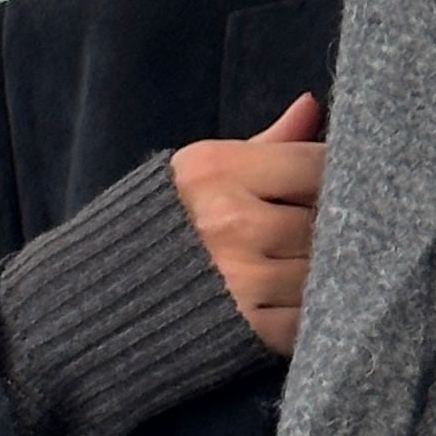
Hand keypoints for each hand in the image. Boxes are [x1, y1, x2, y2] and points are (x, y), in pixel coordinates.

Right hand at [171, 91, 324, 354]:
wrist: (101, 304)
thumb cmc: (160, 230)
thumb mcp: (201, 174)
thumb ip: (266, 145)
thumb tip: (312, 106)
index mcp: (216, 171)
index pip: (313, 162)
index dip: (333, 174)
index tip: (332, 185)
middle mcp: (230, 221)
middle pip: (324, 218)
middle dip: (333, 225)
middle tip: (328, 230)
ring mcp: (241, 278)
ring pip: (322, 268)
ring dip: (326, 271)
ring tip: (306, 266)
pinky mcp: (249, 329)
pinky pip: (308, 317)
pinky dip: (310, 312)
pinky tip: (294, 302)